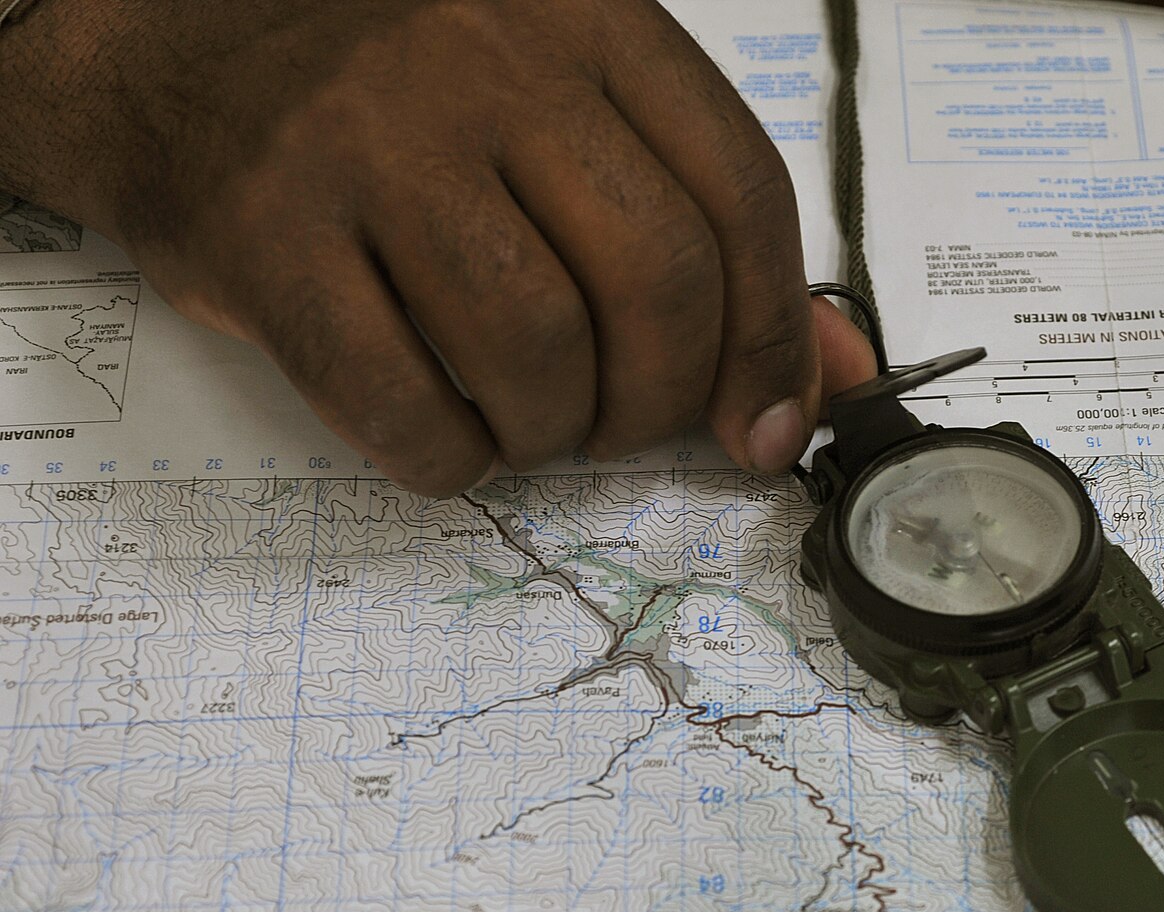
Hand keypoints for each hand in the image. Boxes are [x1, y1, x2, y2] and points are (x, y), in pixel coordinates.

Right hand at [0, 0, 877, 493]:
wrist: (169, 44)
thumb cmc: (399, 95)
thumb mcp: (569, 110)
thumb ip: (706, 230)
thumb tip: (836, 375)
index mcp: (584, 16)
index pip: (740, 191)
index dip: (775, 339)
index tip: (767, 424)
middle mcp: (481, 59)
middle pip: (656, 279)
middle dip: (664, 399)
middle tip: (624, 422)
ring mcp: (366, 139)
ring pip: (538, 350)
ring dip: (555, 429)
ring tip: (528, 415)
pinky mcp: (264, 231)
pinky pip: (403, 405)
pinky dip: (449, 457)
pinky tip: (447, 430)